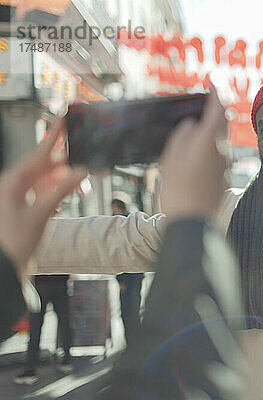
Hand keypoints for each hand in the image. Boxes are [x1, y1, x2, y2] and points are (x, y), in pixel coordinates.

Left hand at [0, 119, 86, 278]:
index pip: (40, 152)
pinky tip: (67, 196)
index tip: (66, 116)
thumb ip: (61, 190)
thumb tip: (79, 171)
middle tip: (87, 166)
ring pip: (47, 179)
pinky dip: (58, 192)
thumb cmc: (13, 242)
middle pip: (46, 165)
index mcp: (13, 181)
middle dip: (67, 166)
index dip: (55, 134)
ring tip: (80, 189)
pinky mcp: (23, 205)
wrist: (5, 267)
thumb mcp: (41, 214)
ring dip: (64, 182)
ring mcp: (18, 195)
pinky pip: (44, 191)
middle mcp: (14, 185)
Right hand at [160, 83, 228, 219]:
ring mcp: (226, 166)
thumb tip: (192, 125)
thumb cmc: (178, 191)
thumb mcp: (171, 158)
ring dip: (209, 134)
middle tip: (203, 106)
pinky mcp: (225, 178)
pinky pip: (217, 157)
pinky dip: (208, 151)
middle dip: (214, 112)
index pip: (217, 109)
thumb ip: (182, 136)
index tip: (212, 81)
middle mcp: (223, 151)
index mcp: (209, 141)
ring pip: (220, 142)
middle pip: (222, 124)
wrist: (194, 223)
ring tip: (192, 137)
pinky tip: (194, 159)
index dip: (216, 92)